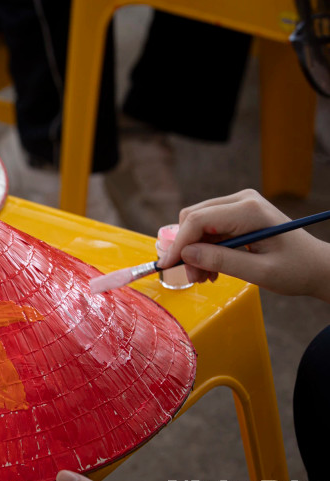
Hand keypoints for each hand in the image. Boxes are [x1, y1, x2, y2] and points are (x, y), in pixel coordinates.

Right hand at [157, 189, 329, 301]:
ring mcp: (238, 204)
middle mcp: (241, 200)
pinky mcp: (236, 213)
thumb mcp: (259, 272)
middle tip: (193, 277)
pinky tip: (213, 267)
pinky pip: (207, 227)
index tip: (167, 266)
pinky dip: (204, 249)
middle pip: (193, 218)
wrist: (316, 266)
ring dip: (194, 251)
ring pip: (197, 224)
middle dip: (186, 249)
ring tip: (205, 277)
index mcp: (249, 210)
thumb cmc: (295, 269)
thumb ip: (221, 261)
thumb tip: (186, 255)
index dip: (178, 244)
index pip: (198, 220)